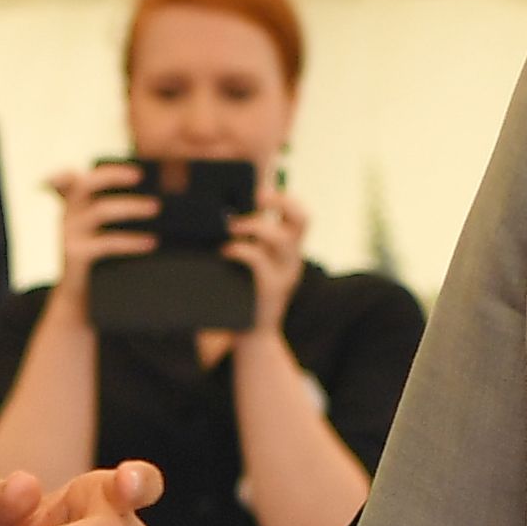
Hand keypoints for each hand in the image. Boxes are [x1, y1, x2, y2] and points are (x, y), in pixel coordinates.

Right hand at [37, 165, 156, 312]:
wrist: (81, 300)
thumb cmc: (99, 260)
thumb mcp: (102, 233)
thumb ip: (118, 213)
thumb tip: (158, 201)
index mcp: (72, 206)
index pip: (66, 181)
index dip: (68, 170)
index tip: (79, 164)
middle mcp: (67, 216)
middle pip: (84, 184)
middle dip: (112, 175)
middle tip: (140, 174)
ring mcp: (69, 235)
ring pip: (101, 211)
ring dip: (131, 207)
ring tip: (157, 207)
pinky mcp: (76, 256)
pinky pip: (107, 243)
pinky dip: (132, 241)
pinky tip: (151, 242)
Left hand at [224, 181, 312, 341]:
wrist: (253, 337)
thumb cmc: (245, 294)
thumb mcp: (253, 265)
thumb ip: (248, 242)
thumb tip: (223, 213)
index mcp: (290, 250)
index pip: (301, 215)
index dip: (285, 197)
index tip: (262, 188)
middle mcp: (293, 259)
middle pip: (302, 218)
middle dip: (280, 200)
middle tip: (256, 197)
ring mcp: (285, 274)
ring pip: (280, 237)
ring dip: (253, 226)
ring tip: (230, 226)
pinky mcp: (271, 289)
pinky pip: (258, 260)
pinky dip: (239, 250)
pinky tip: (224, 251)